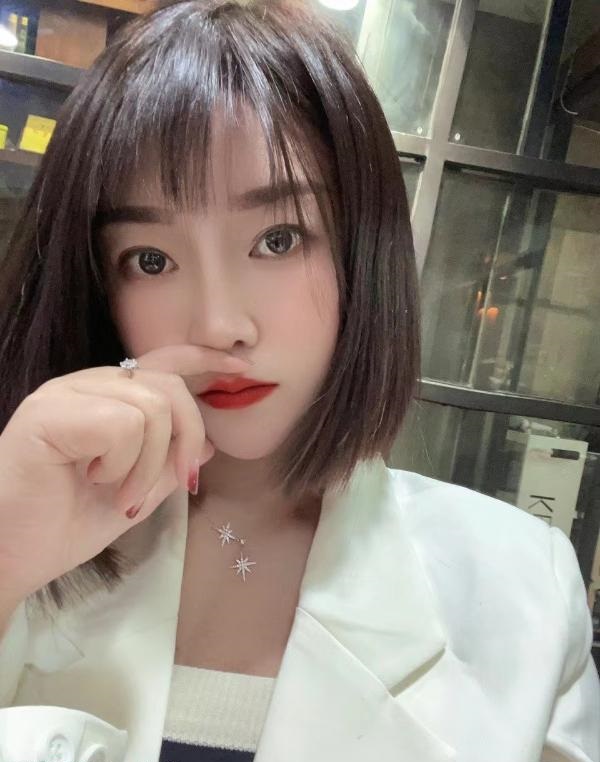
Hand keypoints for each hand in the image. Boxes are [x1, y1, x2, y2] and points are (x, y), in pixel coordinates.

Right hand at [0, 344, 250, 604]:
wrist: (11, 558)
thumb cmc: (65, 525)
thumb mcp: (136, 494)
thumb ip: (168, 465)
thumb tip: (206, 443)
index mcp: (106, 397)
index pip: (163, 361)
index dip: (205, 361)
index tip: (242, 370)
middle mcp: (85, 385)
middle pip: (169, 386)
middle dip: (187, 439)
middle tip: (182, 483)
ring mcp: (64, 394)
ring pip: (151, 409)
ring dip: (148, 466)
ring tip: (118, 494)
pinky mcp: (48, 412)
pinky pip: (122, 425)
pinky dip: (122, 464)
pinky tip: (92, 481)